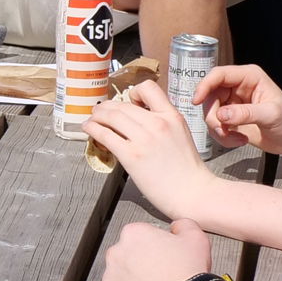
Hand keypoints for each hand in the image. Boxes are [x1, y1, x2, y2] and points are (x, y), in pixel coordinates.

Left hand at [88, 81, 219, 222]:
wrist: (192, 192)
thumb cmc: (187, 170)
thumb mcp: (181, 134)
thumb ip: (163, 123)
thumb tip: (140, 119)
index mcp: (171, 116)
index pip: (148, 88)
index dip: (134, 92)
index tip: (128, 101)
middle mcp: (157, 123)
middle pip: (123, 105)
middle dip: (107, 106)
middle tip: (100, 111)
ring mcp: (144, 139)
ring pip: (111, 116)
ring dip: (97, 116)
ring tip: (92, 119)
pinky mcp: (131, 155)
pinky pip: (106, 135)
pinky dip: (93, 129)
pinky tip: (89, 128)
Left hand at [99, 215, 210, 280]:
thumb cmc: (189, 270)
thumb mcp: (195, 237)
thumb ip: (182, 225)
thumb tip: (174, 227)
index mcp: (132, 233)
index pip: (139, 237)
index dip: (153, 248)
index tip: (163, 258)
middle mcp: (115, 252)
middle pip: (125, 256)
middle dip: (138, 264)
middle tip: (157, 275)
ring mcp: (109, 276)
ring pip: (119, 277)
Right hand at [195, 63, 281, 152]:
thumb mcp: (271, 115)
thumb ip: (246, 114)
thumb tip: (222, 115)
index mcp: (248, 77)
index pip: (219, 75)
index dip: (204, 86)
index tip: (196, 101)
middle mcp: (237, 87)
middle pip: (209, 97)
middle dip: (214, 117)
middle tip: (224, 131)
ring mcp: (233, 103)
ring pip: (210, 113)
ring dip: (219, 130)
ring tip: (237, 139)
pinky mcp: (231, 119)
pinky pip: (216, 127)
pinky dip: (223, 137)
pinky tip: (239, 141)